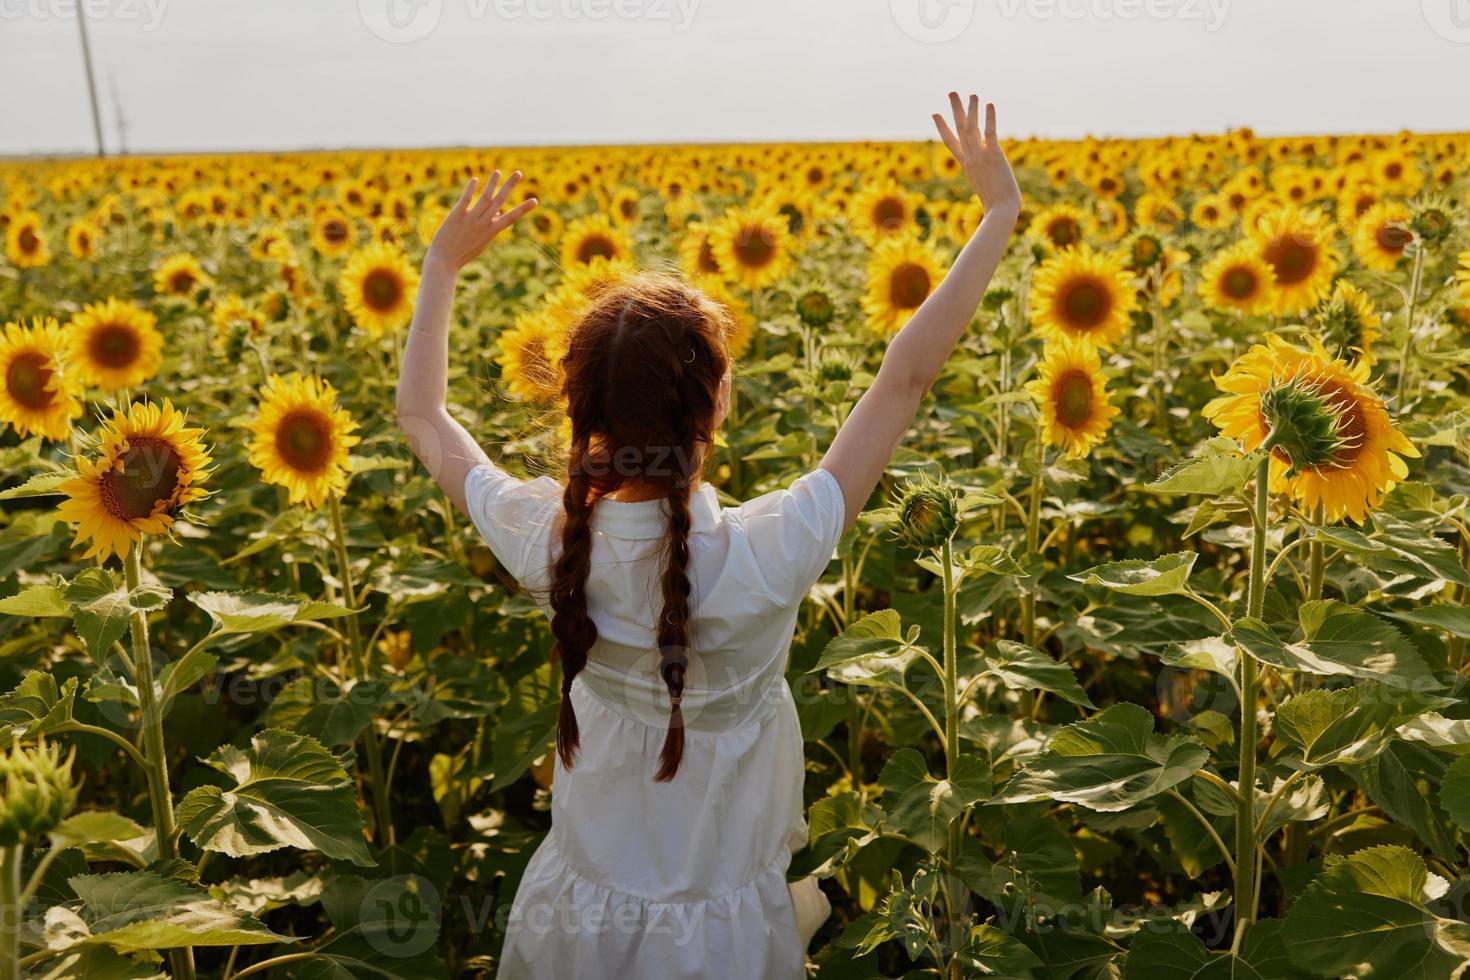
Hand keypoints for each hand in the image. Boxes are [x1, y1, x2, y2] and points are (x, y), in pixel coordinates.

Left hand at [426, 171, 537, 271]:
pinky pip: (466, 200)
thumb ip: (491, 227)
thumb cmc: (464, 253)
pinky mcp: (456, 216)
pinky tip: (475, 179)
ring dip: (492, 184)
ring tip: (498, 171)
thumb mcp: (481, 242)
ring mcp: (470, 219)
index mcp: (491, 232)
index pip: (512, 218)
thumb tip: (500, 214)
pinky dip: (471, 189)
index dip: (524, 209)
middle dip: (509, 186)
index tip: (535, 200)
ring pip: (484, 198)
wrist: (444, 261)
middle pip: (499, 201)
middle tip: (519, 173)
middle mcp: (483, 224)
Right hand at [933, 93, 1020, 217]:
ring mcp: (980, 157)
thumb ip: (985, 172)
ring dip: (971, 109)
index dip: (942, 127)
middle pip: (959, 129)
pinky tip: (989, 105)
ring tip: (972, 94)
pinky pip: (990, 133)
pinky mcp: (994, 156)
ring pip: (972, 128)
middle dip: (955, 110)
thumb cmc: (996, 205)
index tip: (935, 113)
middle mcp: (970, 158)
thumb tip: (988, 165)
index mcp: (966, 165)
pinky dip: (989, 118)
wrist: (1000, 211)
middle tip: (951, 93)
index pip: (951, 142)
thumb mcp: (986, 185)